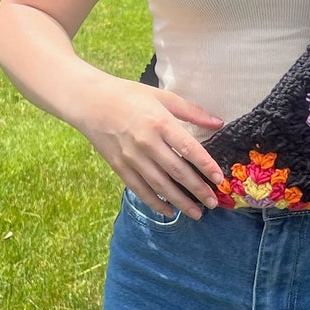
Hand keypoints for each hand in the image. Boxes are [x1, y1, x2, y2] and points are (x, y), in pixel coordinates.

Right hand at [77, 78, 227, 216]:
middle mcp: (146, 143)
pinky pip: (140, 189)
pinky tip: (169, 211)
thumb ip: (191, 111)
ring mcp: (131, 157)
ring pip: (160, 185)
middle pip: (177, 171)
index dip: (205, 165)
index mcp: (159, 122)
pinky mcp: (119, 166)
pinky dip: (155, 202)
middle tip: (213, 202)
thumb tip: (218, 122)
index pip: (188, 148)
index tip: (219, 178)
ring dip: (180, 201)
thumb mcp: (162, 96)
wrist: (90, 102)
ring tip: (196, 213)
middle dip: (197, 189)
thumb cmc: (128, 95)